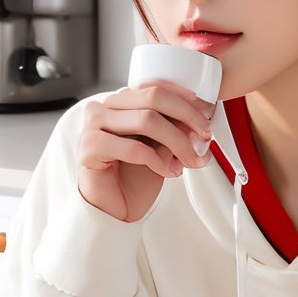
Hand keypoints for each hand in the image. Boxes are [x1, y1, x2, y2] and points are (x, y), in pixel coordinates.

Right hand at [76, 81, 214, 222]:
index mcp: (119, 102)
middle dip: (187, 116)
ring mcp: (92, 126)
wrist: (113, 210)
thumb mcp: (161, 146)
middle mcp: (103, 108)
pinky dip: (159, 161)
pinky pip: (134, 148)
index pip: (155, 87)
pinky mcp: (89, 148)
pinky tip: (169, 171)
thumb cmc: (133, 177)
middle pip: (154, 97)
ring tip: (191, 159)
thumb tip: (199, 120)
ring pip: (147, 120)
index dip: (185, 98)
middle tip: (205, 135)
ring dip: (177, 141)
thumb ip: (173, 128)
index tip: (208, 113)